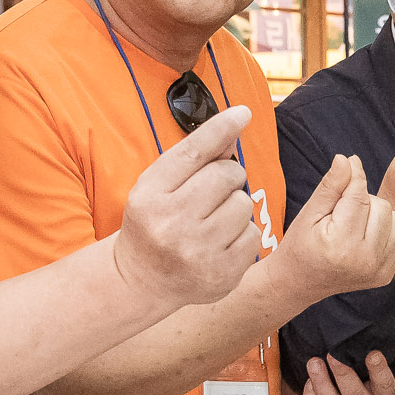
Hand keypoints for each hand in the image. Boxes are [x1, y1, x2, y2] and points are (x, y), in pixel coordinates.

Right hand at [114, 104, 259, 306]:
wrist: (142, 281)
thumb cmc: (153, 224)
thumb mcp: (157, 188)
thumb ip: (192, 159)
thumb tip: (232, 128)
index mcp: (149, 196)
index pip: (193, 152)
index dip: (221, 128)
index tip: (243, 113)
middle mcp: (171, 223)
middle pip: (227, 174)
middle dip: (228, 176)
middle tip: (212, 193)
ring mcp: (198, 251)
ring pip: (243, 204)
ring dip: (235, 207)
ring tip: (213, 222)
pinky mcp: (221, 273)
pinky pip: (252, 235)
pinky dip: (241, 235)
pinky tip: (220, 244)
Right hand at [276, 154, 394, 302]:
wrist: (299, 283)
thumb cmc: (301, 244)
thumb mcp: (309, 212)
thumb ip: (331, 186)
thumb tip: (347, 159)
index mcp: (341, 245)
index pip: (359, 196)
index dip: (353, 176)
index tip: (346, 164)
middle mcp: (364, 260)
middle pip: (381, 206)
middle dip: (362, 201)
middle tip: (340, 214)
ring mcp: (378, 270)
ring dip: (376, 214)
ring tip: (353, 224)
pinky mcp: (387, 274)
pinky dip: (384, 229)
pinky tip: (363, 237)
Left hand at [299, 351, 394, 394]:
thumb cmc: (359, 381)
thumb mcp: (368, 372)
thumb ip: (363, 358)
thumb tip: (353, 333)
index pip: (385, 384)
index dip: (379, 370)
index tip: (372, 354)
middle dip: (342, 374)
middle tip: (332, 354)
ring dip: (321, 382)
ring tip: (313, 363)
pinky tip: (309, 382)